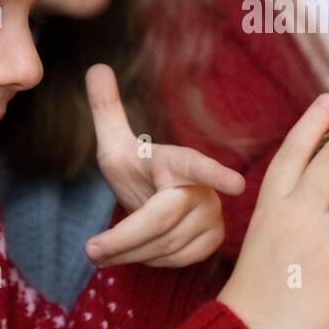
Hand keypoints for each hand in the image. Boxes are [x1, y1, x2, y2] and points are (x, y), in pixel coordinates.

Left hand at [86, 64, 244, 267]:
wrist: (157, 203)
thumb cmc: (137, 173)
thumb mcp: (117, 146)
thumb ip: (107, 110)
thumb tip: (95, 67)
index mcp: (178, 161)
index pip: (197, 166)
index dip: (216, 175)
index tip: (236, 184)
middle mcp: (202, 187)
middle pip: (161, 220)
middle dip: (124, 238)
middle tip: (92, 250)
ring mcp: (212, 215)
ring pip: (166, 247)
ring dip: (132, 252)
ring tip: (115, 245)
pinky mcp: (213, 240)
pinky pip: (176, 262)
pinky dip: (150, 260)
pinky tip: (142, 249)